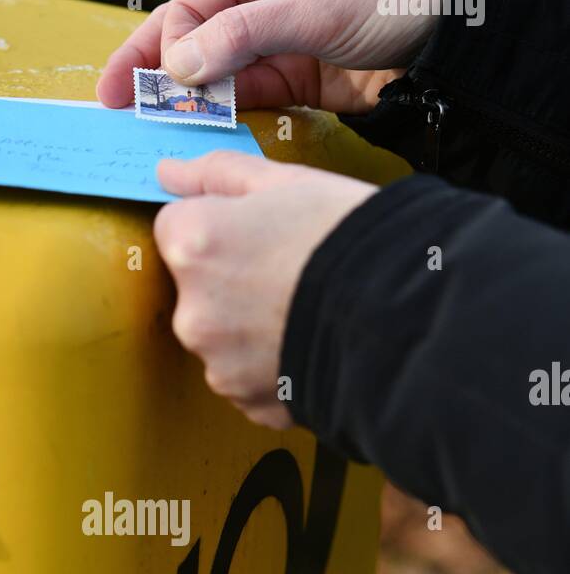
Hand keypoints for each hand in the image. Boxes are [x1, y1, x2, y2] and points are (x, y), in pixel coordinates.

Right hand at [98, 0, 448, 113]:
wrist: (449, 42)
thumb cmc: (389, 1)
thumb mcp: (313, 12)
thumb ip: (244, 38)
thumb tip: (178, 67)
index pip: (190, 5)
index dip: (163, 45)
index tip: (154, 83)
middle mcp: (258, 1)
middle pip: (190, 41)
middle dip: (154, 74)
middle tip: (114, 107)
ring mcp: (272, 45)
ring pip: (213, 76)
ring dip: (186, 102)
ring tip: (151, 129)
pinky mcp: (290, 83)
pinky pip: (242, 101)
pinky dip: (220, 117)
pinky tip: (197, 133)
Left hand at [153, 151, 375, 427]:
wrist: (405, 315)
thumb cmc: (351, 238)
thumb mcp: (290, 183)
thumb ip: (219, 174)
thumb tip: (168, 172)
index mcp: (194, 247)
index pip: (177, 228)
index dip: (222, 225)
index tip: (260, 232)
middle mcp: (192, 312)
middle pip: (196, 289)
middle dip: (231, 281)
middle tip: (291, 272)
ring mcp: (219, 365)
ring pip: (223, 338)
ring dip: (251, 328)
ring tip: (306, 311)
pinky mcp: (247, 402)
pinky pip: (250, 378)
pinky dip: (272, 366)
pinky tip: (309, 344)